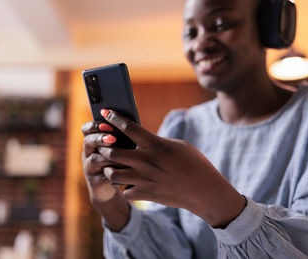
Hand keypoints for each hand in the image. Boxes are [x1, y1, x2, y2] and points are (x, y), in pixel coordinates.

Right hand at [82, 120, 119, 202]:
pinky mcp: (95, 182)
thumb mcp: (119, 147)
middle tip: (112, 139)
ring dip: (109, 155)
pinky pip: (103, 175)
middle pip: (88, 141)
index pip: (87, 129)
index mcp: (93, 141)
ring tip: (122, 154)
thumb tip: (132, 126)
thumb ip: (121, 138)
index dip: (95, 125)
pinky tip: (126, 168)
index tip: (108, 125)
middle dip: (100, 138)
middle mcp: (88, 153)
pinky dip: (115, 171)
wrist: (115, 185)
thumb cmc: (120, 160)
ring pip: (95, 159)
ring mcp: (89, 168)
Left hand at [98, 109, 245, 227]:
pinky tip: (129, 185)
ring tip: (112, 167)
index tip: (105, 112)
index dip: (114, 118)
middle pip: (112, 152)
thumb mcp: (177, 145)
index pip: (128, 127)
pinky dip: (125, 188)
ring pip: (112, 174)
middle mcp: (146, 161)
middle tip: (103, 145)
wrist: (204, 191)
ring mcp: (144, 179)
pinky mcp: (146, 194)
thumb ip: (156, 142)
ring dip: (109, 169)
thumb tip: (140, 140)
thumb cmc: (194, 163)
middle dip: (103, 148)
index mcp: (155, 144)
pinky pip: (125, 192)